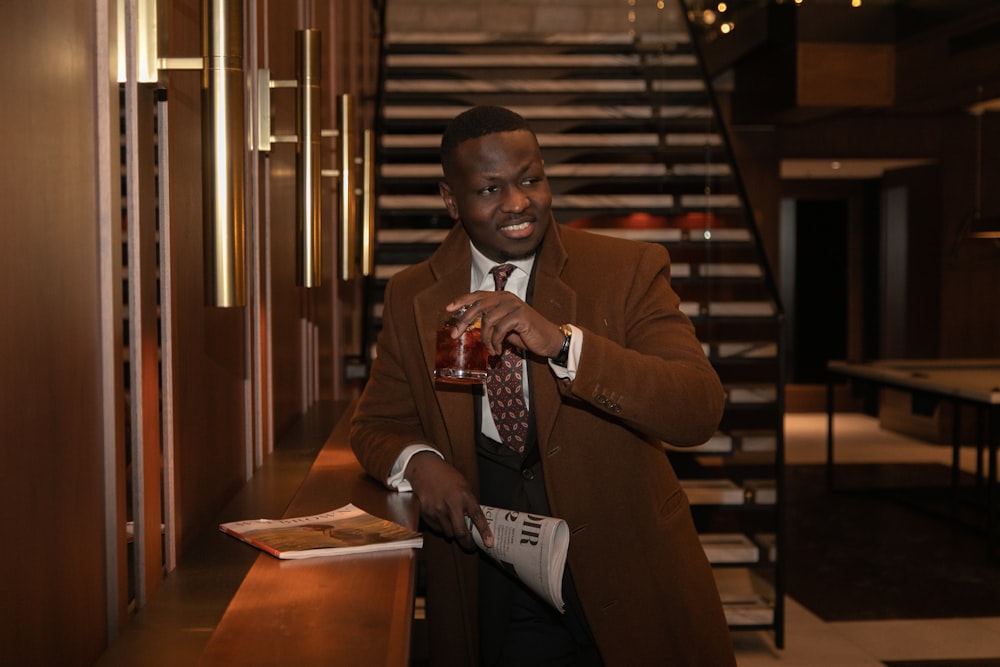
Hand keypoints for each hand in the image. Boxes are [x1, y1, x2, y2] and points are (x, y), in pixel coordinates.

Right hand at [405, 451, 493, 549]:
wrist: (426, 470)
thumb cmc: (447, 477)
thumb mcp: (464, 485)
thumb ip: (469, 502)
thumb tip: (475, 521)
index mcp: (464, 495)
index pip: (477, 517)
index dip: (484, 532)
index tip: (489, 543)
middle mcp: (451, 504)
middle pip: (461, 532)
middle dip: (467, 543)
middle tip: (471, 546)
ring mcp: (438, 510)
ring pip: (449, 533)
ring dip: (453, 534)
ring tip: (455, 527)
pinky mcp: (427, 514)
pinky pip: (438, 529)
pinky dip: (442, 528)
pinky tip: (443, 519)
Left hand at [448, 291, 563, 357]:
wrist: (549, 339)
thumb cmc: (525, 334)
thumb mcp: (504, 327)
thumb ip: (489, 323)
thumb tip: (469, 329)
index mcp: (501, 297)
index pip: (477, 295)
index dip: (462, 300)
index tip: (448, 309)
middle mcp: (506, 298)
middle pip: (478, 306)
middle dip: (464, 321)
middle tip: (455, 335)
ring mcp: (514, 306)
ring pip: (487, 321)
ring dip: (485, 339)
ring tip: (490, 349)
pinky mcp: (520, 316)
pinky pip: (499, 330)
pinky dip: (495, 343)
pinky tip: (497, 350)